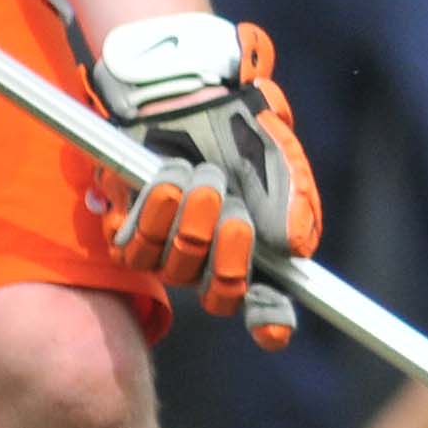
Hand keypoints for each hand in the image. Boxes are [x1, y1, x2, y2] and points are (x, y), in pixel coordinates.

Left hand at [86, 14, 318, 347]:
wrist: (188, 95)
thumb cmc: (240, 130)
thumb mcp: (278, 159)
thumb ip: (294, 201)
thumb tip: (297, 248)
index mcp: (255, 252)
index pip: (264, 304)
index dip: (269, 321)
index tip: (272, 332)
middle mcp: (212, 261)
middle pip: (220, 294)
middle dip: (227, 252)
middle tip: (229, 204)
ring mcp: (169, 251)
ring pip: (177, 268)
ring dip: (189, 222)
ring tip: (199, 176)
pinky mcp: (130, 232)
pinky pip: (136, 246)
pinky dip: (153, 214)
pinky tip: (166, 179)